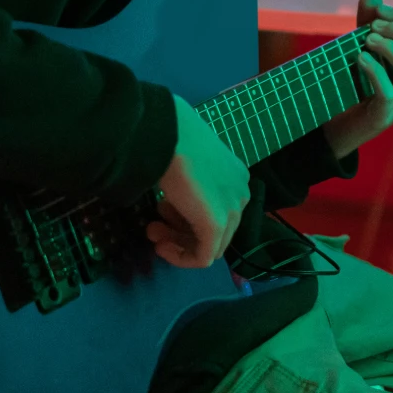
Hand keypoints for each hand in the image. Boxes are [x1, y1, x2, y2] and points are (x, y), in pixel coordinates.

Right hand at [148, 95, 250, 268]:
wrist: (168, 134)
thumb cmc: (172, 141)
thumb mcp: (186, 164)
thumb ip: (190, 186)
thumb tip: (176, 201)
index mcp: (236, 177)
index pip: (218, 210)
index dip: (187, 216)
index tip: (161, 210)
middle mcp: (241, 194)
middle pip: (216, 230)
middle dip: (181, 231)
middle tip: (154, 225)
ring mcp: (232, 209)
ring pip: (210, 245)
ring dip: (178, 242)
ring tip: (152, 231)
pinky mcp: (216, 224)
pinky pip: (203, 256)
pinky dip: (181, 257)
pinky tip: (161, 247)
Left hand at [322, 0, 392, 158]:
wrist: (339, 123)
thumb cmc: (357, 82)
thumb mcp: (363, 47)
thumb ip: (368, 22)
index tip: (379, 9)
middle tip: (375, 25)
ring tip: (368, 39)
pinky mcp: (385, 118)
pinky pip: (388, 94)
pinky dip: (376, 71)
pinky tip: (360, 57)